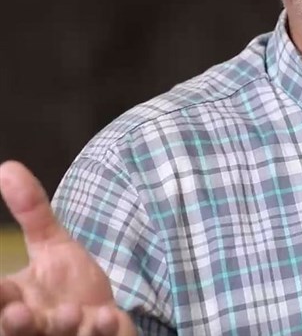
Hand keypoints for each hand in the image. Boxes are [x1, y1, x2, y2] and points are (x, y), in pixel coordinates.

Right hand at [0, 161, 136, 335]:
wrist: (107, 320)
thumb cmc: (70, 288)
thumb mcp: (53, 245)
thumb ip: (32, 213)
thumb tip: (6, 166)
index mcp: (15, 301)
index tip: (0, 289)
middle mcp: (34, 325)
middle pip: (16, 329)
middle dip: (16, 324)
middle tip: (18, 312)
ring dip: (60, 327)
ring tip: (70, 314)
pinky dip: (100, 330)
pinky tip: (107, 318)